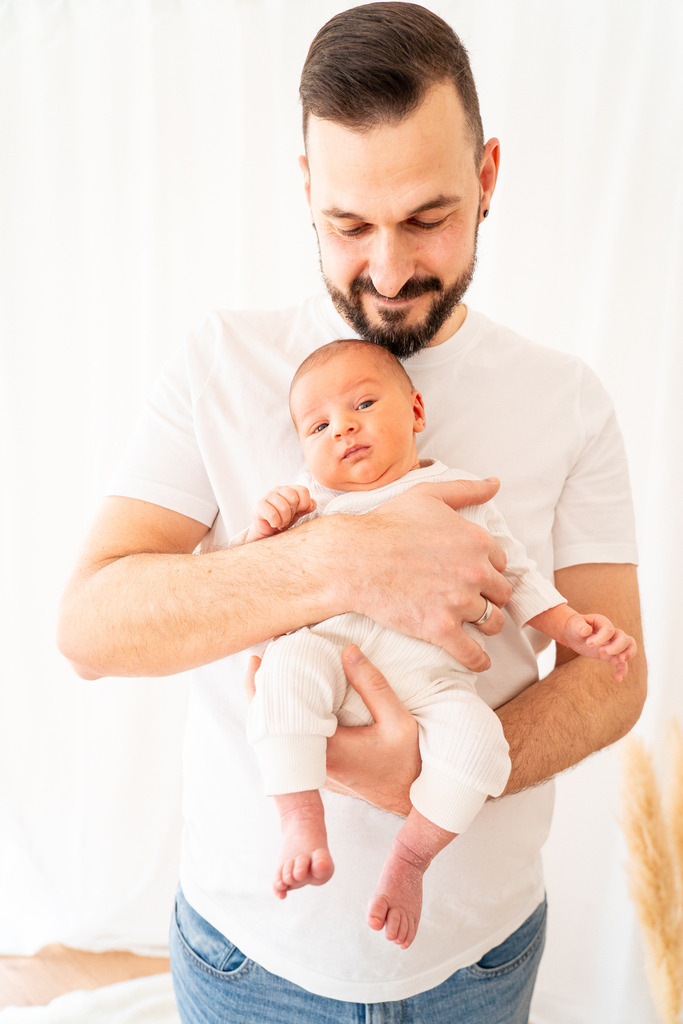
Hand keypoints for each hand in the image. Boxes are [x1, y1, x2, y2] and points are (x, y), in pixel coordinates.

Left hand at [244, 647, 419, 816]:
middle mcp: (313, 762)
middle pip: (274, 722)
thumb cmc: (409, 761)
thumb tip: (347, 650)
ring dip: (274, 703)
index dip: (268, 684)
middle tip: (261, 656)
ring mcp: (314, 768)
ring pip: (282, 733)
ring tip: (269, 669)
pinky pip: (294, 740)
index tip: (266, 655)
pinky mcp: (320, 769)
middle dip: (263, 688)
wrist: (414, 798)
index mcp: (327, 749)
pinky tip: (289, 696)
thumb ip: (373, 686)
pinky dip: (288, 716)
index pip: (283, 713)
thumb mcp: (398, 720)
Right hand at [245, 485, 315, 541]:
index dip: (304, 504)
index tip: (298, 512)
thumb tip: (312, 503)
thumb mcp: (298, 513)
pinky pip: (273, 514)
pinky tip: (273, 524)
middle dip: (292, 513)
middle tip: (287, 519)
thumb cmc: (283, 520)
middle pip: (294, 498)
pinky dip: (275, 522)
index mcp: (290, 489)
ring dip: (284, 520)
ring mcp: (268, 496)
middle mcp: (279, 489)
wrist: (266, 532)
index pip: (303, 490)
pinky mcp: (259, 505)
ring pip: (284, 507)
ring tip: (280, 523)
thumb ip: (307, 506)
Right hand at [339, 478, 511, 670]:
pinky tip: (478, 661)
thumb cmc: (386, 524)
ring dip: (486, 625)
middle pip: (501, 593)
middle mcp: (474, 571)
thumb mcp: (428, 496)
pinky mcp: (440, 629)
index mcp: (476, 540)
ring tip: (474, 626)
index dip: (487, 569)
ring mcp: (459, 602)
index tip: (474, 575)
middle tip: (473, 600)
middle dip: (489, 597)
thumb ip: (466, 490)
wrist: (353, 558)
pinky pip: (473, 653)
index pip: (500, 563)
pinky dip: (478, 660)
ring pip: (492, 622)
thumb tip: (494, 483)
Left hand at [563, 612, 637, 681]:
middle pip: (624, 638)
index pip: (609, 630)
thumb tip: (586, 630)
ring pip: (630, 647)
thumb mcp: (574, 625)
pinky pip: (622, 662)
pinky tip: (618, 678)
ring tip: (620, 661)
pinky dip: (622, 670)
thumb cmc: (575, 626)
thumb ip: (580, 627)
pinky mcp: (612, 655)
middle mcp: (612, 632)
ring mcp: (614, 643)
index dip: (601, 637)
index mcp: (603, 622)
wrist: (574, 633)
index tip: (588, 643)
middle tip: (601, 652)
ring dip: (628, 654)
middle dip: (616, 647)